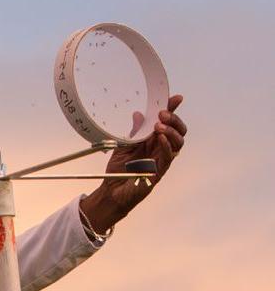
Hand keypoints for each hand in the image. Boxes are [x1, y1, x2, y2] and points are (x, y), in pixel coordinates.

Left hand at [80, 94, 186, 233]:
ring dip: (171, 131)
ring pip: (178, 143)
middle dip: (174, 119)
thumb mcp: (123, 147)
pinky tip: (160, 137)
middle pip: (178, 131)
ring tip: (159, 125)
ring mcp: (161, 160)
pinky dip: (166, 145)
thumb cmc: (117, 171)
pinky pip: (168, 157)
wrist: (111, 192)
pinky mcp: (159, 172)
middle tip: (163, 113)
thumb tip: (138, 113)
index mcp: (152, 141)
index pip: (167, 123)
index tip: (176, 98)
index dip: (173, 111)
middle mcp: (160, 149)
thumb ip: (132, 131)